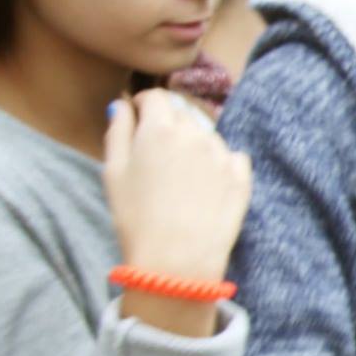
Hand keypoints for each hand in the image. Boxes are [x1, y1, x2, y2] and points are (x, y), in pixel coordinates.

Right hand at [103, 90, 252, 336]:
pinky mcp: (242, 177)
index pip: (157, 97)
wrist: (177, 258)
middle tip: (158, 152)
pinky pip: (231, 157)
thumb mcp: (113, 170)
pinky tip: (206, 186)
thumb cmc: (136, 216)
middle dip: (169, 123)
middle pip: (183, 113)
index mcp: (161, 127)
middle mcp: (196, 134)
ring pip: (207, 135)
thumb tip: (121, 106)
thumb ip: (118, 130)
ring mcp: (223, 155)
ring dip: (195, 144)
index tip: (140, 116)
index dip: (146, 104)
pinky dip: (220, 163)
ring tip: (181, 177)